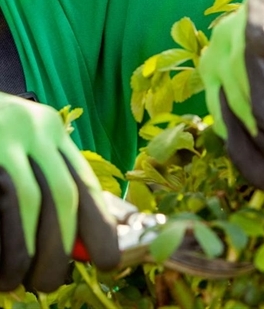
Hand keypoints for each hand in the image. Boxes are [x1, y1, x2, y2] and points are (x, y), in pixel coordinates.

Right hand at [0, 93, 119, 292]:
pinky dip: (10, 239)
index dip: (100, 223)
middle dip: (65, 243)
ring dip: (33, 248)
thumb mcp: (25, 145)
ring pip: (33, 201)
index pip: (84, 179)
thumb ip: (49, 176)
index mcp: (52, 130)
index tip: (107, 258)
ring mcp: (6, 138)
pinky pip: (2, 203)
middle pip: (64, 193)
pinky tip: (7, 264)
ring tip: (23, 280)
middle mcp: (36, 129)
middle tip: (54, 280)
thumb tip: (77, 235)